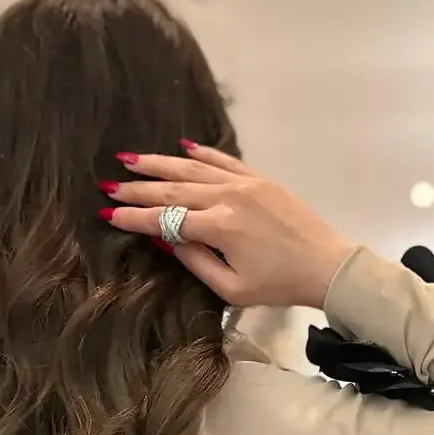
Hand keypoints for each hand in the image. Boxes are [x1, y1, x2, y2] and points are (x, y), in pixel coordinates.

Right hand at [100, 146, 354, 308]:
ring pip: (193, 168)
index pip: (165, 219)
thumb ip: (195, 262)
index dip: (134, 218)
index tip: (107, 213)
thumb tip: (166, 239)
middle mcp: (228, 198)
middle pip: (173, 189)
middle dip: (138, 188)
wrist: (326, 266)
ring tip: (130, 159)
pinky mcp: (260, 179)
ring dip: (160, 163)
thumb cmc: (279, 285)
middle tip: (109, 184)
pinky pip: (224, 160)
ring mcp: (245, 184)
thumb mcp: (232, 288)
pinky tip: (181, 146)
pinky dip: (201, 153)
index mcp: (219, 227)